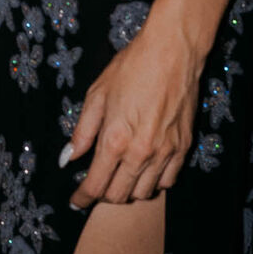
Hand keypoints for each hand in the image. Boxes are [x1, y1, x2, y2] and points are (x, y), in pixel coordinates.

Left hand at [64, 11, 204, 207]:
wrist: (172, 53)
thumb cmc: (131, 67)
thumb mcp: (97, 93)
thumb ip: (82, 131)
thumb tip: (69, 157)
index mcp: (115, 139)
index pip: (96, 185)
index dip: (83, 197)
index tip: (77, 201)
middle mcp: (140, 153)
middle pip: (119, 195)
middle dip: (103, 195)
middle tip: (95, 185)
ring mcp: (165, 153)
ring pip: (144, 193)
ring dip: (128, 190)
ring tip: (119, 176)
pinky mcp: (183, 148)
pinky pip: (167, 181)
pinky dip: (153, 183)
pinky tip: (144, 170)